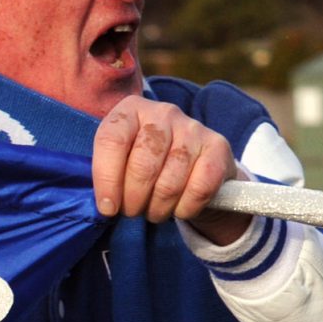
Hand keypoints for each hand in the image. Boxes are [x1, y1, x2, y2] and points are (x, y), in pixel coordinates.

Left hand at [91, 96, 250, 243]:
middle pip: (142, 165)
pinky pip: (199, 188)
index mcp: (130, 110)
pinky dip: (186, 208)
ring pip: (170, 182)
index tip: (107, 208)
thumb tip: (104, 206)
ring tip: (153, 211)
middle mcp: (163, 112)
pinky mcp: (218, 146)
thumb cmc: (145, 166)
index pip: (112, 141)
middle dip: (133, 199)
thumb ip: (107, 174)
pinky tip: (179, 209)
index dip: (106, 179)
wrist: (193, 166)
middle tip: (132, 212)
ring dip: (158, 208)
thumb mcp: (120, 161)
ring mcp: (193, 127)